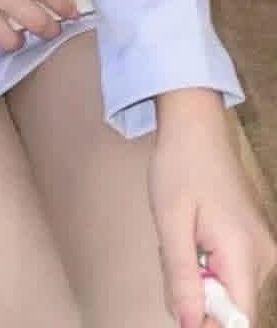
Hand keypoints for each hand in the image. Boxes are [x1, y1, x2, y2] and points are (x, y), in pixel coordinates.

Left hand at [148, 98, 276, 326]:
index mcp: (245, 253)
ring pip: (230, 292)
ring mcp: (262, 249)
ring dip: (199, 281)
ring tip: (180, 241)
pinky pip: (232, 273)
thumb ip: (181, 277)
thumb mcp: (171, 222)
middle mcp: (263, 257)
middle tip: (173, 258)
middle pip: (234, 309)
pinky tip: (192, 237)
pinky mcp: (254, 242)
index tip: (179, 300)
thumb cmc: (180, 167)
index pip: (240, 320)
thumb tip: (187, 326)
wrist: (196, 127)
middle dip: (197, 298)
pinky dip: (207, 266)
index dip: (207, 325)